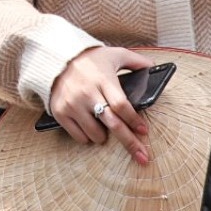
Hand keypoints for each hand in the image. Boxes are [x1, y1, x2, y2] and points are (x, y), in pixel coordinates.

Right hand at [46, 45, 152, 162]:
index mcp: (103, 79)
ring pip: (96, 134)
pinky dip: (88, 137)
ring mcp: (72, 104)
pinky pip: (79, 136)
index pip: (121, 105)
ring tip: (105, 126)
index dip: (134, 120)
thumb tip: (153, 67)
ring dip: (105, 136)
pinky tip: (89, 127)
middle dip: (129, 142)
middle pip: (112, 124)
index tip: (144, 131)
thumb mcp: (114, 54)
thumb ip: (135, 61)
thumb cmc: (90, 59)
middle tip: (142, 156)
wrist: (56, 59)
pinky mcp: (60, 112)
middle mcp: (87, 92)